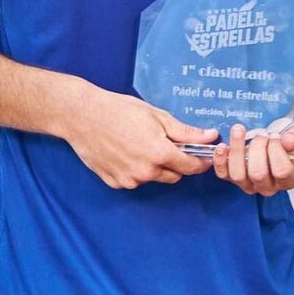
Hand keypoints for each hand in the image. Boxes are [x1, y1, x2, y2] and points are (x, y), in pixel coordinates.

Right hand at [62, 85, 217, 189]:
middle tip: (170, 144)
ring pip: (154, 178)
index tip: (204, 157)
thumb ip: (186, 132)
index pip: (190, 167)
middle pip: (174, 175)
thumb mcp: (158, 117)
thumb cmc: (120, 111)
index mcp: (159, 153)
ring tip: (143, 144)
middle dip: (177, 163)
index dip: (200, 162)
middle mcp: (145, 172)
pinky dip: (137, 170)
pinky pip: (135, 180)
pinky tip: (128, 152)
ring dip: (156, 167)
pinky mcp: (114, 183)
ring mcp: (128, 180)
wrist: (83, 116)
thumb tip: (210, 136)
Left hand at [212, 123, 293, 195]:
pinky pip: (224, 174)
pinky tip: (223, 146)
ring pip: (239, 174)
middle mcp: (269, 186)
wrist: (279, 145)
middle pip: (258, 174)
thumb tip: (288, 140)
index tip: (275, 136)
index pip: (281, 171)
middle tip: (262, 134)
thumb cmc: (288, 143)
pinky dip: (220, 160)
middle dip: (258, 148)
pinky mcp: (234, 180)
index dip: (276, 151)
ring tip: (239, 131)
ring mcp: (250, 185)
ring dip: (237, 149)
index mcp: (289, 179)